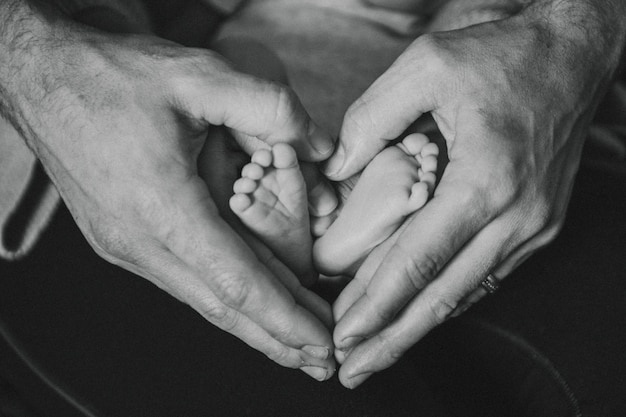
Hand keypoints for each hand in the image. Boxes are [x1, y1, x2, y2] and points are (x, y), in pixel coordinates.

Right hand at [1, 5, 335, 379]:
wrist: (40, 78)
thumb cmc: (112, 75)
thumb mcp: (198, 75)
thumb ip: (269, 107)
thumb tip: (319, 145)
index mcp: (162, 208)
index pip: (237, 282)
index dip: (285, 318)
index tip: (322, 343)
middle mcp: (140, 241)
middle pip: (221, 307)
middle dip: (278, 338)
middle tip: (324, 360)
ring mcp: (126, 246)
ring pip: (201, 298)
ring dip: (253, 322)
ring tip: (296, 340)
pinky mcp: (122, 240)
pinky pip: (183, 280)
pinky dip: (223, 296)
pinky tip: (249, 299)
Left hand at [325, 1, 625, 387]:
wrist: (573, 57)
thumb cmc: (502, 58)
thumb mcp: (425, 66)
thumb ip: (371, 119)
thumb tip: (339, 171)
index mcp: (485, 181)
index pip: (419, 260)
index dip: (378, 304)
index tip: (344, 335)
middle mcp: (514, 217)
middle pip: (444, 296)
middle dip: (394, 339)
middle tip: (353, 372)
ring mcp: (531, 227)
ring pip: (465, 292)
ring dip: (419, 325)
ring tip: (378, 352)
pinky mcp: (536, 225)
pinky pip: (484, 274)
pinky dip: (446, 297)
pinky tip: (417, 313)